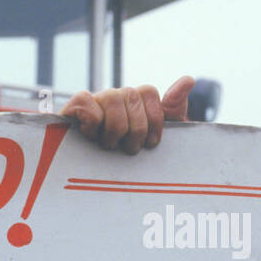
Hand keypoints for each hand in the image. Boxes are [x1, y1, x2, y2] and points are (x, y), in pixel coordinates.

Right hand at [60, 76, 194, 152]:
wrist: (96, 181)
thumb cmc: (131, 159)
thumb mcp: (159, 137)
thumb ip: (173, 109)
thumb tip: (188, 79)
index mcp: (134, 101)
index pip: (148, 91)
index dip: (154, 118)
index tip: (153, 143)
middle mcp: (114, 97)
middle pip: (132, 95)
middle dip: (137, 129)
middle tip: (131, 149)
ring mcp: (94, 102)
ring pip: (112, 97)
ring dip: (115, 128)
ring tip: (111, 146)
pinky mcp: (71, 110)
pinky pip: (84, 100)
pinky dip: (92, 120)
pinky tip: (92, 135)